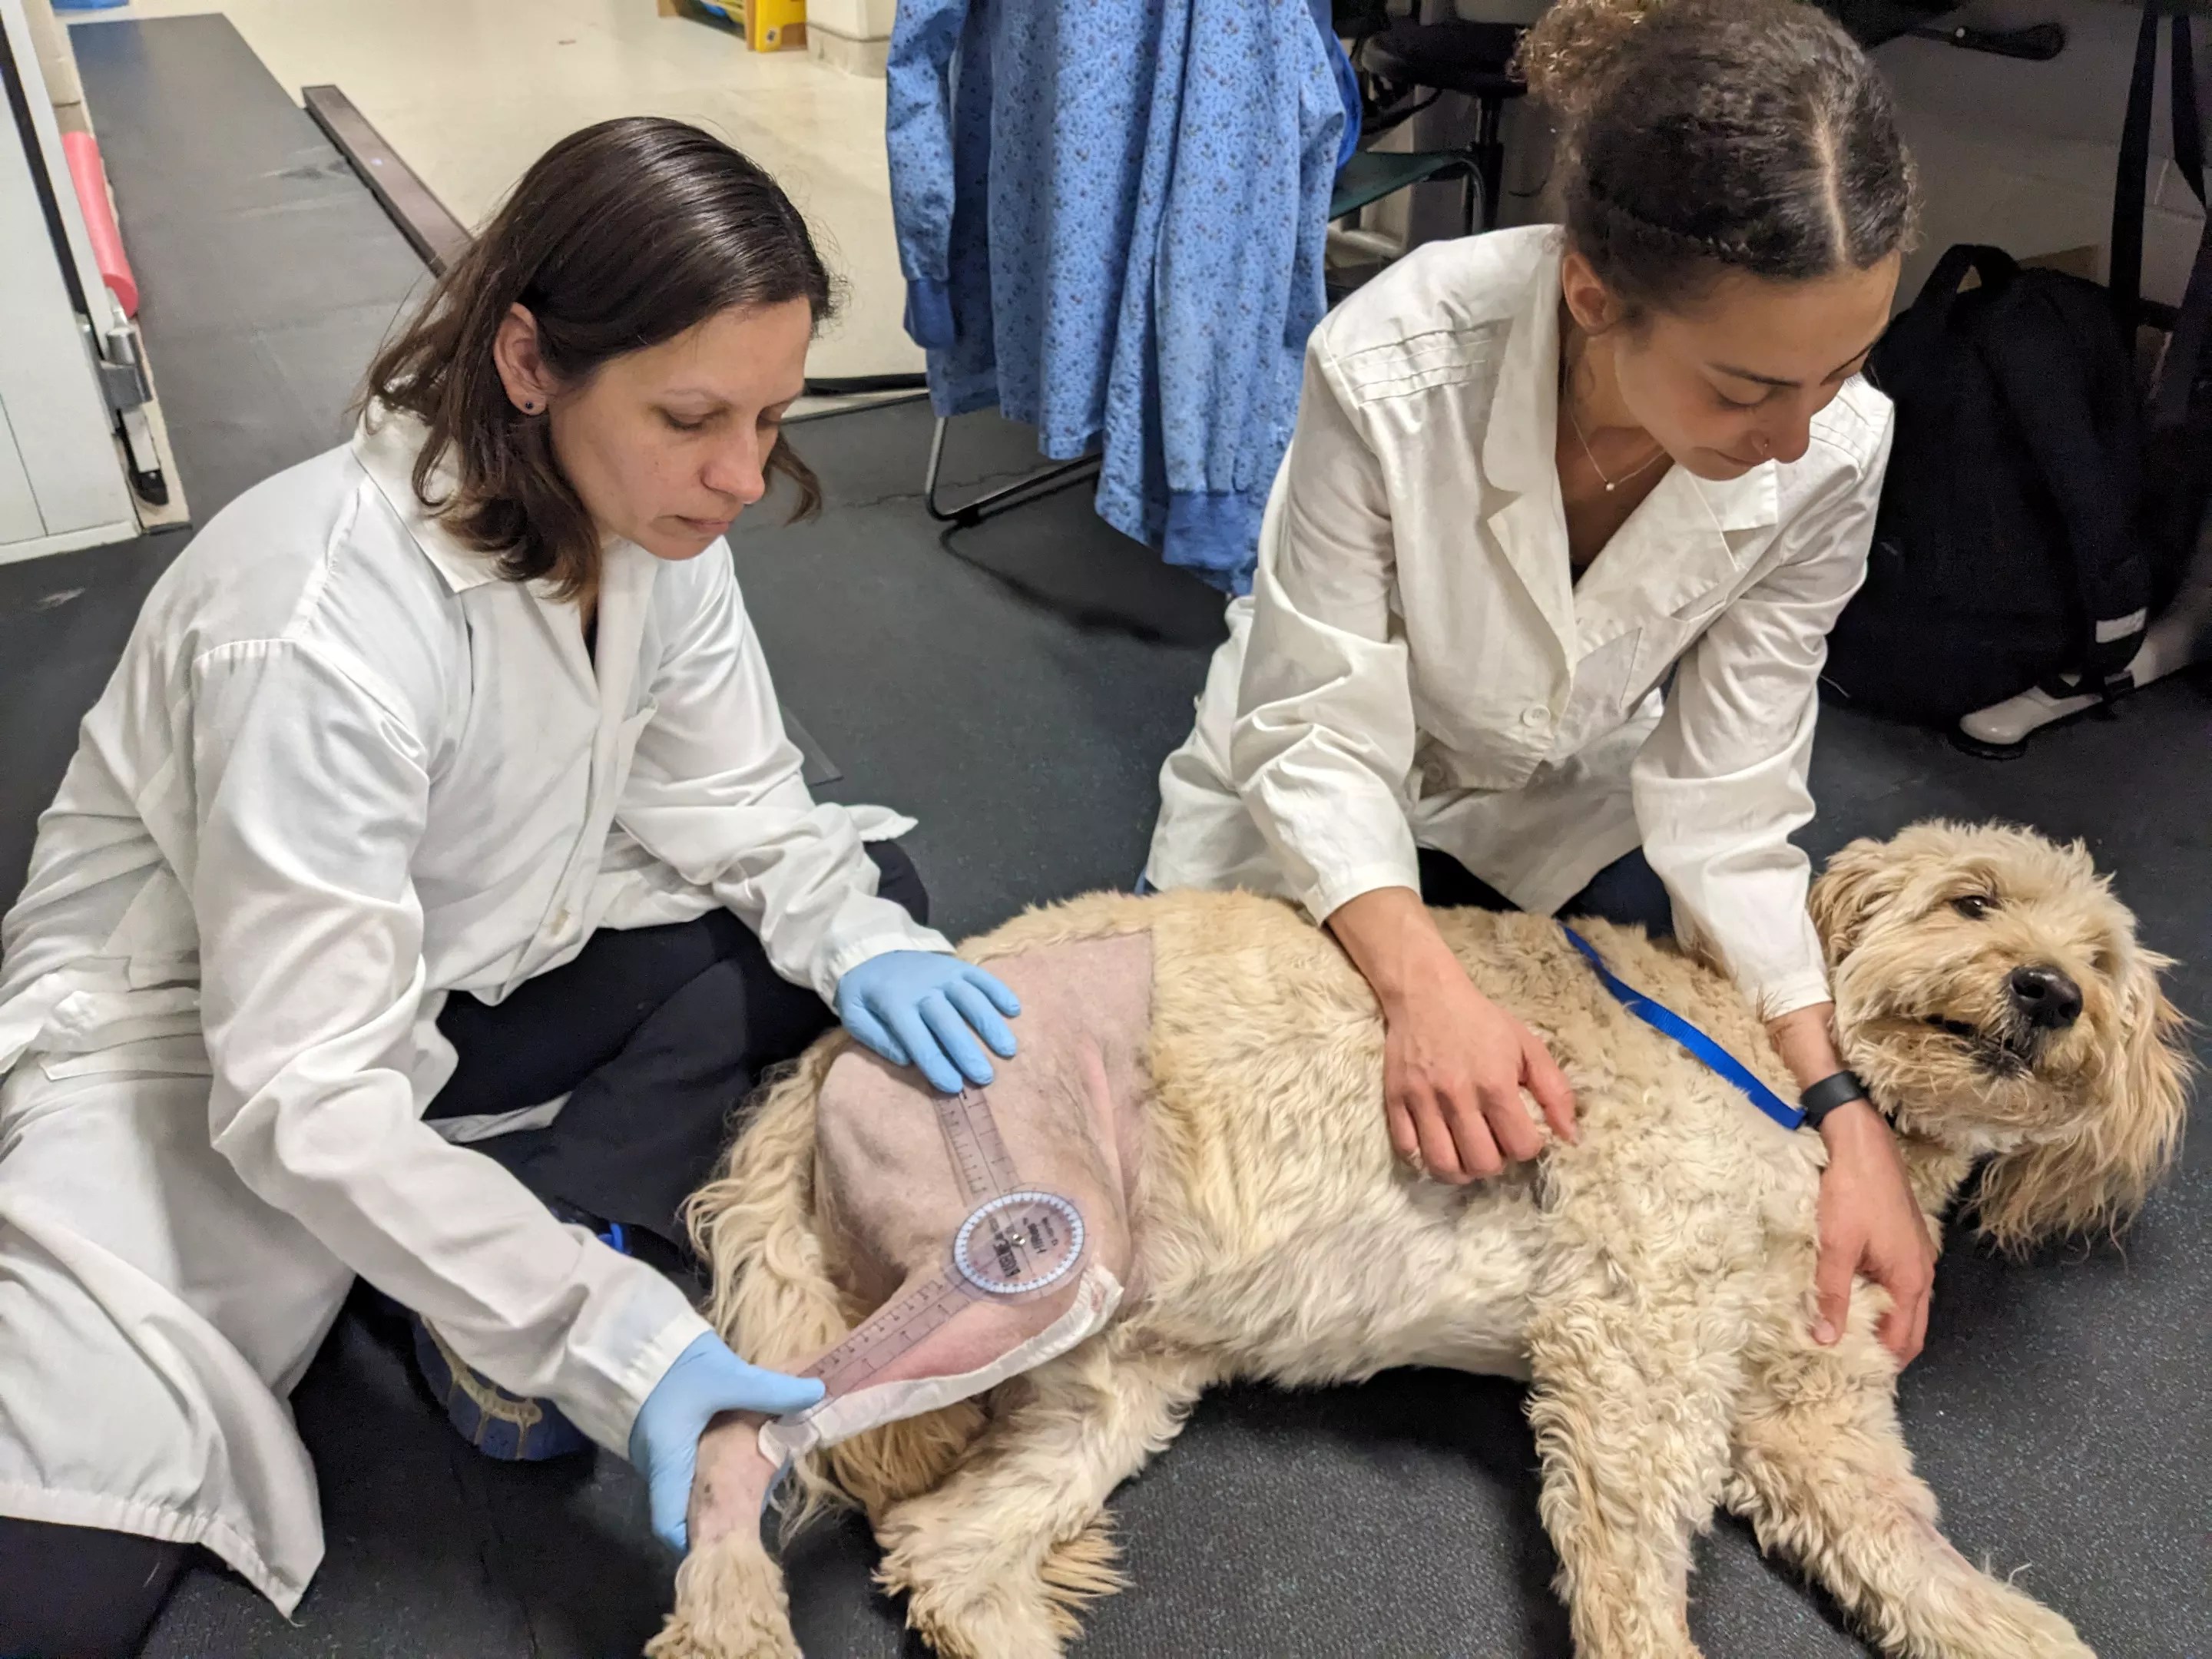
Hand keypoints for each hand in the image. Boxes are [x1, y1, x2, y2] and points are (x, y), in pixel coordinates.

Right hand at [628, 1332, 823, 1550]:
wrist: (642, 1336)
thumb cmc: (680, 1366)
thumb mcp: (730, 1377)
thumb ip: (773, 1392)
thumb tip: (817, 1395)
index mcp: (666, 1463)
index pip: (669, 1526)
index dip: (695, 1543)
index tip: (727, 1542)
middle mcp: (655, 1466)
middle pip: (679, 1509)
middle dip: (712, 1515)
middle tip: (750, 1509)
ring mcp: (654, 1451)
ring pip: (682, 1485)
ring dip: (711, 1488)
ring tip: (751, 1481)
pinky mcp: (658, 1435)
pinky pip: (681, 1464)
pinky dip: (706, 1466)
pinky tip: (734, 1452)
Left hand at [835, 951, 1020, 1093]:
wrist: (873, 952)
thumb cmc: (865, 994)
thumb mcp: (854, 1016)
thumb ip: (875, 1038)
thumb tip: (906, 1059)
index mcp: (893, 1003)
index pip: (917, 1038)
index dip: (935, 1063)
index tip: (952, 1086)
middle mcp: (922, 988)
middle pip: (948, 1021)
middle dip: (967, 1050)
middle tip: (985, 1077)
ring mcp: (942, 974)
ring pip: (970, 998)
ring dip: (990, 1024)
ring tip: (1007, 1049)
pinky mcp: (957, 966)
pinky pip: (981, 976)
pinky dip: (999, 991)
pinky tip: (1014, 1010)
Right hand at [1326, 887, 1576, 1181]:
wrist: (1425, 994)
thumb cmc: (1482, 1021)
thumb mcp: (1528, 1046)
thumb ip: (1555, 1092)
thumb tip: (1571, 1137)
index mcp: (1495, 1083)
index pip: (1520, 1146)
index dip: (1527, 1147)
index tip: (1521, 1133)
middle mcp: (1458, 1096)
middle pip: (1482, 1163)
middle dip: (1495, 1162)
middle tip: (1493, 1144)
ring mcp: (1423, 1101)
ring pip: (1443, 1164)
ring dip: (1461, 1170)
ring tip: (1467, 1155)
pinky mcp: (1395, 1100)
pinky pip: (1408, 1149)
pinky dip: (1424, 1157)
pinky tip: (1438, 1143)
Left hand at [1812, 1099, 1935, 1364]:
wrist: (1864, 1144)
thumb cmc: (1852, 1193)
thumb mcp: (1836, 1247)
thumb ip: (1833, 1295)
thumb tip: (1828, 1339)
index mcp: (1910, 1281)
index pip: (1904, 1341)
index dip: (1882, 1362)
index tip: (1854, 1374)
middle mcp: (1922, 1273)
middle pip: (1910, 1328)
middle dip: (1886, 1348)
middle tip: (1852, 1361)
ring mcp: (1918, 1255)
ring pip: (1906, 1305)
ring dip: (1885, 1322)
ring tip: (1849, 1334)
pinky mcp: (1906, 1240)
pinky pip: (1900, 1283)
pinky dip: (1884, 1298)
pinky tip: (1856, 1295)